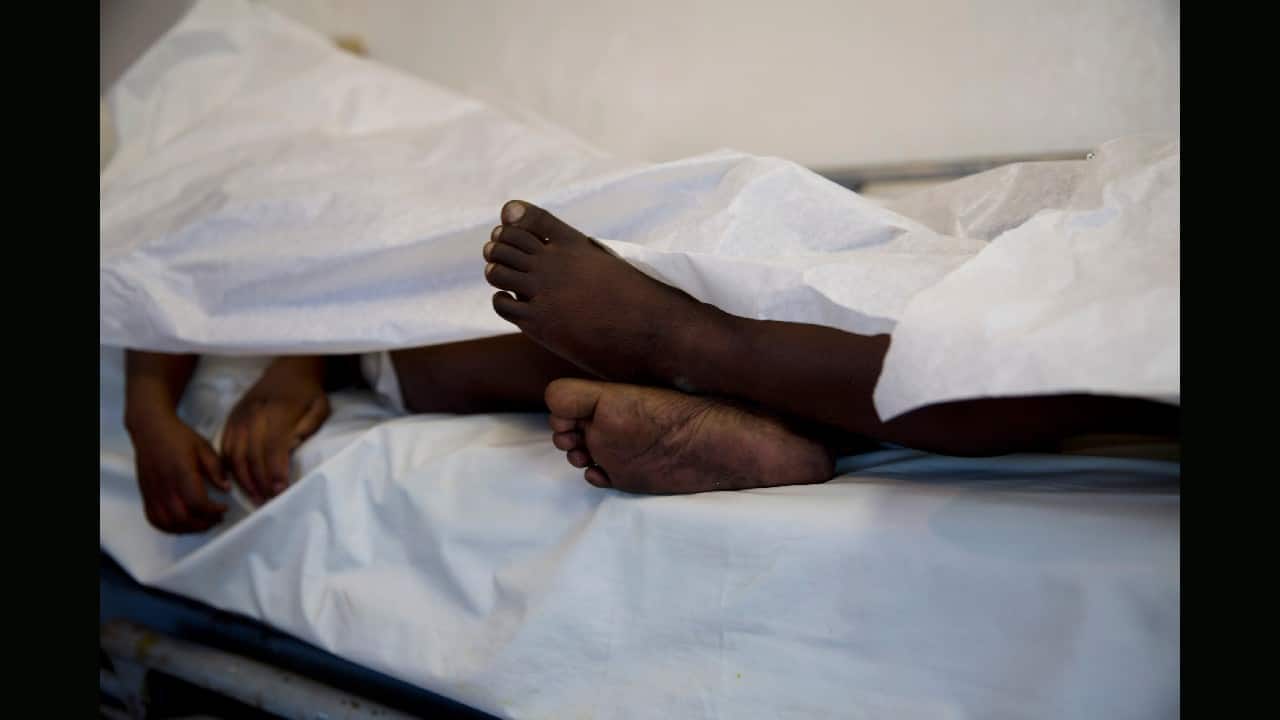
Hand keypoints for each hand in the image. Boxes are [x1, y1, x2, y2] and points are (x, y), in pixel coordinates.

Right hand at [128, 411, 229, 533]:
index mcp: (182, 473)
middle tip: (217, 518)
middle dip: (204, 523)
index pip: (198, 503)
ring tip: (203, 523)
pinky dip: (169, 528)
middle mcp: (165, 486)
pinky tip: (183, 524)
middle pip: (184, 518)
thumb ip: (216, 469)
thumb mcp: (204, 447)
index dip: (213, 511)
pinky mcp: (146, 495)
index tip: (224, 508)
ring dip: (188, 529)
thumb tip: (226, 488)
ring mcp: (153, 492)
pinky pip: (154, 520)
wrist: (151, 429)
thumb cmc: (178, 437)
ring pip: (169, 523)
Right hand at [221, 357, 329, 503]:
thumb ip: (309, 426)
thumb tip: (293, 447)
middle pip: (251, 455)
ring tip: (256, 497)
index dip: (275, 471)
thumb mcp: (320, 406)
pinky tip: (240, 483)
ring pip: (234, 454)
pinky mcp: (231, 420)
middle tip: (268, 501)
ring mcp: (239, 417)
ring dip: (243, 480)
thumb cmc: (308, 393)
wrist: (288, 370)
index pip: (272, 446)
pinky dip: (230, 468)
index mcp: (277, 410)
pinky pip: (225, 448)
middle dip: (259, 481)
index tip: (280, 490)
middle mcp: (253, 414)